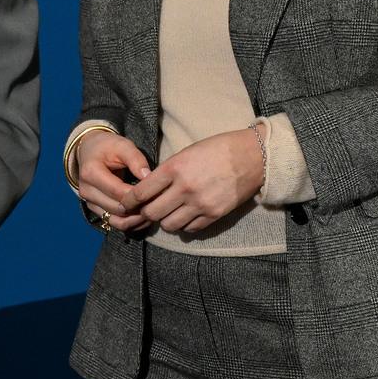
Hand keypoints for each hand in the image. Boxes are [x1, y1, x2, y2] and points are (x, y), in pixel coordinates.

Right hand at [74, 130, 155, 232]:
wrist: (90, 151)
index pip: (118, 192)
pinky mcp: (95, 209)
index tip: (158, 191)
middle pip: (117, 209)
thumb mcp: (123, 146)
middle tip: (160, 202)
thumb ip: (136, 159)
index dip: (140, 195)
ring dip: (136, 219)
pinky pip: (113, 222)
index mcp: (91, 173)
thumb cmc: (108, 146)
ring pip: (115, 220)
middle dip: (140, 208)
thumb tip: (149, 177)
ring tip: (153, 210)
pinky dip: (130, 222)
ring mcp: (89, 202)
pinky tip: (144, 215)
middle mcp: (86, 190)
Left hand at [124, 125, 266, 233]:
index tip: (125, 204)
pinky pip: (190, 229)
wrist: (252, 156)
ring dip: (164, 221)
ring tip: (167, 213)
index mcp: (174, 168)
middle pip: (152, 213)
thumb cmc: (216, 149)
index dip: (128, 201)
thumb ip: (166, 172)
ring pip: (169, 225)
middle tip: (147, 209)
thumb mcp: (185, 153)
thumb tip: (148, 190)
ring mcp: (201, 204)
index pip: (141, 192)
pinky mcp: (214, 214)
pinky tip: (185, 215)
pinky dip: (183, 225)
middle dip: (145, 213)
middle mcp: (185, 188)